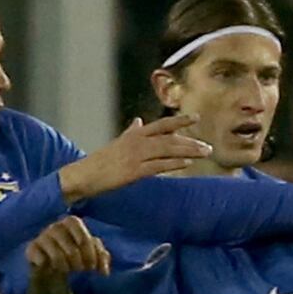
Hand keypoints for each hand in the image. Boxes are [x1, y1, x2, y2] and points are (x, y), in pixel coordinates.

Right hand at [26, 214, 110, 280]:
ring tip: (67, 269)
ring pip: (57, 256)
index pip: (81, 232)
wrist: (52, 264)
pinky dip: (49, 266)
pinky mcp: (31, 249)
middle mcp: (55, 226)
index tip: (91, 265)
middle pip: (71, 248)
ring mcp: (42, 237)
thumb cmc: (74, 254)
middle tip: (81, 269)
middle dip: (79, 263)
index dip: (88, 250)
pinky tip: (51, 267)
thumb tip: (104, 271)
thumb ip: (102, 258)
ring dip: (66, 267)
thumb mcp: (91, 254)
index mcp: (71, 222)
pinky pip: (41, 259)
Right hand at [61, 114, 210, 200]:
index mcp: (134, 135)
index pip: (161, 125)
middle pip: (169, 138)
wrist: (84, 175)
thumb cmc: (101, 161)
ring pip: (167, 150)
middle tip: (208, 147)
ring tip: (204, 153)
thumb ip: (131, 132)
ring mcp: (135, 156)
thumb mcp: (117, 143)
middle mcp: (137, 142)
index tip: (196, 118)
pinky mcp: (133, 171)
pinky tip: (186, 163)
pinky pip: (158, 165)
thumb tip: (138, 120)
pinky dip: (173, 163)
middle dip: (190, 142)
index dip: (179, 121)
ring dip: (188, 151)